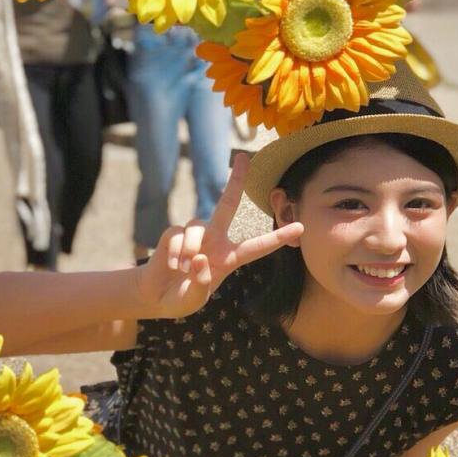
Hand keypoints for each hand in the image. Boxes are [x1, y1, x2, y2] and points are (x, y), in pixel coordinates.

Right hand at [136, 152, 302, 319]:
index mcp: (229, 258)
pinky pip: (176, 234)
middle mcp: (215, 241)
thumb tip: (199, 258)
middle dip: (235, 181)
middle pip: (227, 205)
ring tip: (182, 269)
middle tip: (244, 156)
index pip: (257, 247)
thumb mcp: (195, 300)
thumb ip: (201, 284)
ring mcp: (194, 236)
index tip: (300, 227)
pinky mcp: (173, 234)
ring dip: (189, 248)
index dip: (277, 237)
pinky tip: (171, 265)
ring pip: (196, 226)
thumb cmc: (181, 299)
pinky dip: (174, 251)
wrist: (156, 297)